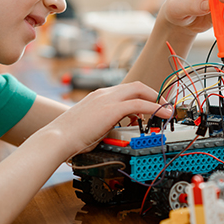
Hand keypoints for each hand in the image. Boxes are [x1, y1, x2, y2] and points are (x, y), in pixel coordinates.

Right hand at [44, 81, 172, 157]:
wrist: (57, 138)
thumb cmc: (69, 137)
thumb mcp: (89, 126)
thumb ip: (103, 125)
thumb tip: (114, 134)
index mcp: (98, 96)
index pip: (125, 90)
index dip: (140, 96)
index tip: (150, 106)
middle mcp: (104, 94)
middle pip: (135, 86)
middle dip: (152, 94)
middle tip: (162, 106)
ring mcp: (107, 99)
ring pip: (139, 90)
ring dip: (155, 99)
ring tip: (166, 111)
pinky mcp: (112, 109)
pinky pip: (139, 104)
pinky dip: (154, 108)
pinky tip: (162, 114)